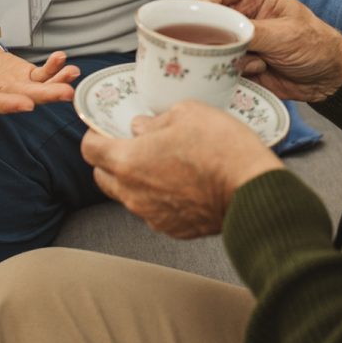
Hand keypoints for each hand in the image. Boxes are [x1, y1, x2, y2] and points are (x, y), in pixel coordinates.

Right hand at [0, 27, 77, 113]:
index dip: (8, 104)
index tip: (27, 104)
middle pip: (21, 97)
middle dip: (44, 96)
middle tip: (66, 93)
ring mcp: (10, 84)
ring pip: (36, 89)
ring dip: (56, 84)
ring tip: (72, 74)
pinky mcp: (21, 74)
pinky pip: (40, 75)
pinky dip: (53, 69)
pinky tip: (64, 61)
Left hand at [81, 102, 282, 238]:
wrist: (252, 190)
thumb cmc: (220, 147)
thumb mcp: (188, 113)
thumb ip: (156, 120)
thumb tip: (141, 127)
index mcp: (128, 161)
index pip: (89, 150)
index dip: (94, 136)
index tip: (105, 129)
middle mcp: (132, 193)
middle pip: (102, 177)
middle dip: (109, 160)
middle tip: (132, 145)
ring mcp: (151, 215)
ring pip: (128, 196)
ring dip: (135, 179)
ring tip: (163, 163)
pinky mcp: (172, 229)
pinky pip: (153, 210)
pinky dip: (159, 197)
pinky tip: (182, 182)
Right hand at [194, 0, 341, 101]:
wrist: (329, 79)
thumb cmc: (317, 46)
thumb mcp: (285, 36)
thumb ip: (250, 32)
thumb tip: (219, 34)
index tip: (198, 21)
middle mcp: (242, 12)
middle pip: (206, 16)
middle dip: (210, 34)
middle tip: (222, 48)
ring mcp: (238, 37)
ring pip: (210, 44)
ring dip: (227, 56)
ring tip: (256, 61)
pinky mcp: (237, 60)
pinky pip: (220, 65)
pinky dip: (234, 71)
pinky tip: (259, 71)